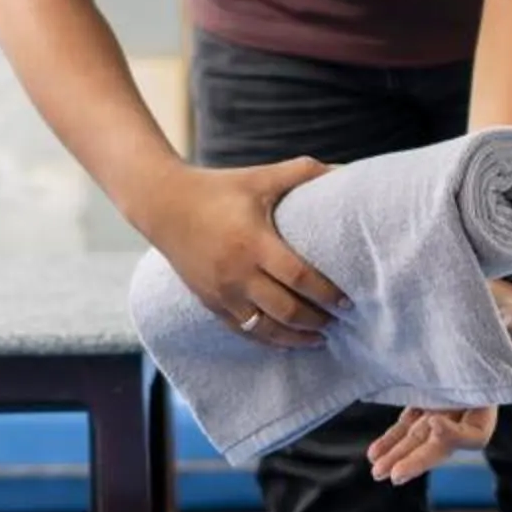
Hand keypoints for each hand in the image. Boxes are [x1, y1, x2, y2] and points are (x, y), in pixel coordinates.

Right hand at [145, 159, 347, 349]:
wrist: (162, 204)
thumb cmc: (217, 189)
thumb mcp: (259, 178)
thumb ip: (302, 172)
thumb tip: (343, 170)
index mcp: (253, 242)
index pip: (298, 277)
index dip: (326, 294)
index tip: (349, 301)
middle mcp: (237, 272)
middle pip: (285, 310)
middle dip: (317, 320)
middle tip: (340, 321)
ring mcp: (221, 292)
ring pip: (264, 329)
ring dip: (295, 338)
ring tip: (320, 338)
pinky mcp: (209, 302)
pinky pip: (242, 331)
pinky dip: (268, 341)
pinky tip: (287, 342)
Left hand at [361, 278, 511, 484]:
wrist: (476, 313)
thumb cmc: (497, 319)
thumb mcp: (507, 322)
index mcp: (486, 399)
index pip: (476, 433)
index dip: (455, 435)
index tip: (433, 423)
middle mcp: (463, 411)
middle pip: (442, 444)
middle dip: (419, 459)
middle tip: (396, 475)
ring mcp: (441, 408)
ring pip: (419, 439)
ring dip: (399, 456)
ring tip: (378, 472)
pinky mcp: (422, 401)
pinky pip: (406, 427)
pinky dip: (390, 441)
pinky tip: (374, 455)